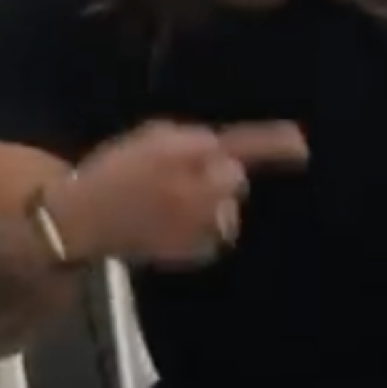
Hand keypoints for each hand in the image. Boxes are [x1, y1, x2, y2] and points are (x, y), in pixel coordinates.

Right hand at [53, 118, 306, 265]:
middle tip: (183, 179)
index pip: (241, 145)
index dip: (275, 144)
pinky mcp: (196, 249)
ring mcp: (201, 221)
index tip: (303, 145)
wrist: (83, 220)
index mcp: (188, 153)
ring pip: (225, 211)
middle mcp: (202, 188)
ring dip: (211, 206)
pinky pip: (214, 236)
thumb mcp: (152, 138)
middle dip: (219, 178)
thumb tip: (222, 149)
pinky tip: (171, 227)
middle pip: (233, 179)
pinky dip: (202, 231)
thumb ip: (193, 141)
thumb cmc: (116, 172)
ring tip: (172, 206)